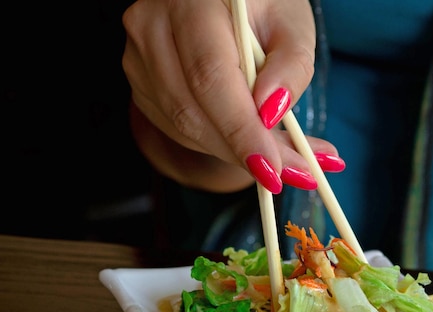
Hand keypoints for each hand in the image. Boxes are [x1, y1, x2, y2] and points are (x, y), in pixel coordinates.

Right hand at [122, 0, 344, 193]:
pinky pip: (179, 129)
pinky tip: (248, 142)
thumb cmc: (262, 7)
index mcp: (192, 2)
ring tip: (282, 161)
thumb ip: (291, 66)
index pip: (210, 76)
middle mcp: (152, 27)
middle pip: (192, 109)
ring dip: (234, 153)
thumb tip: (271, 114)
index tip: (272, 168)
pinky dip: (217, 144)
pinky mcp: (143, 83)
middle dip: (244, 151)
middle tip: (293, 174)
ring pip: (184, 126)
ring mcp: (140, 58)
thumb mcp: (292, 24)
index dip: (240, 129)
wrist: (222, 1)